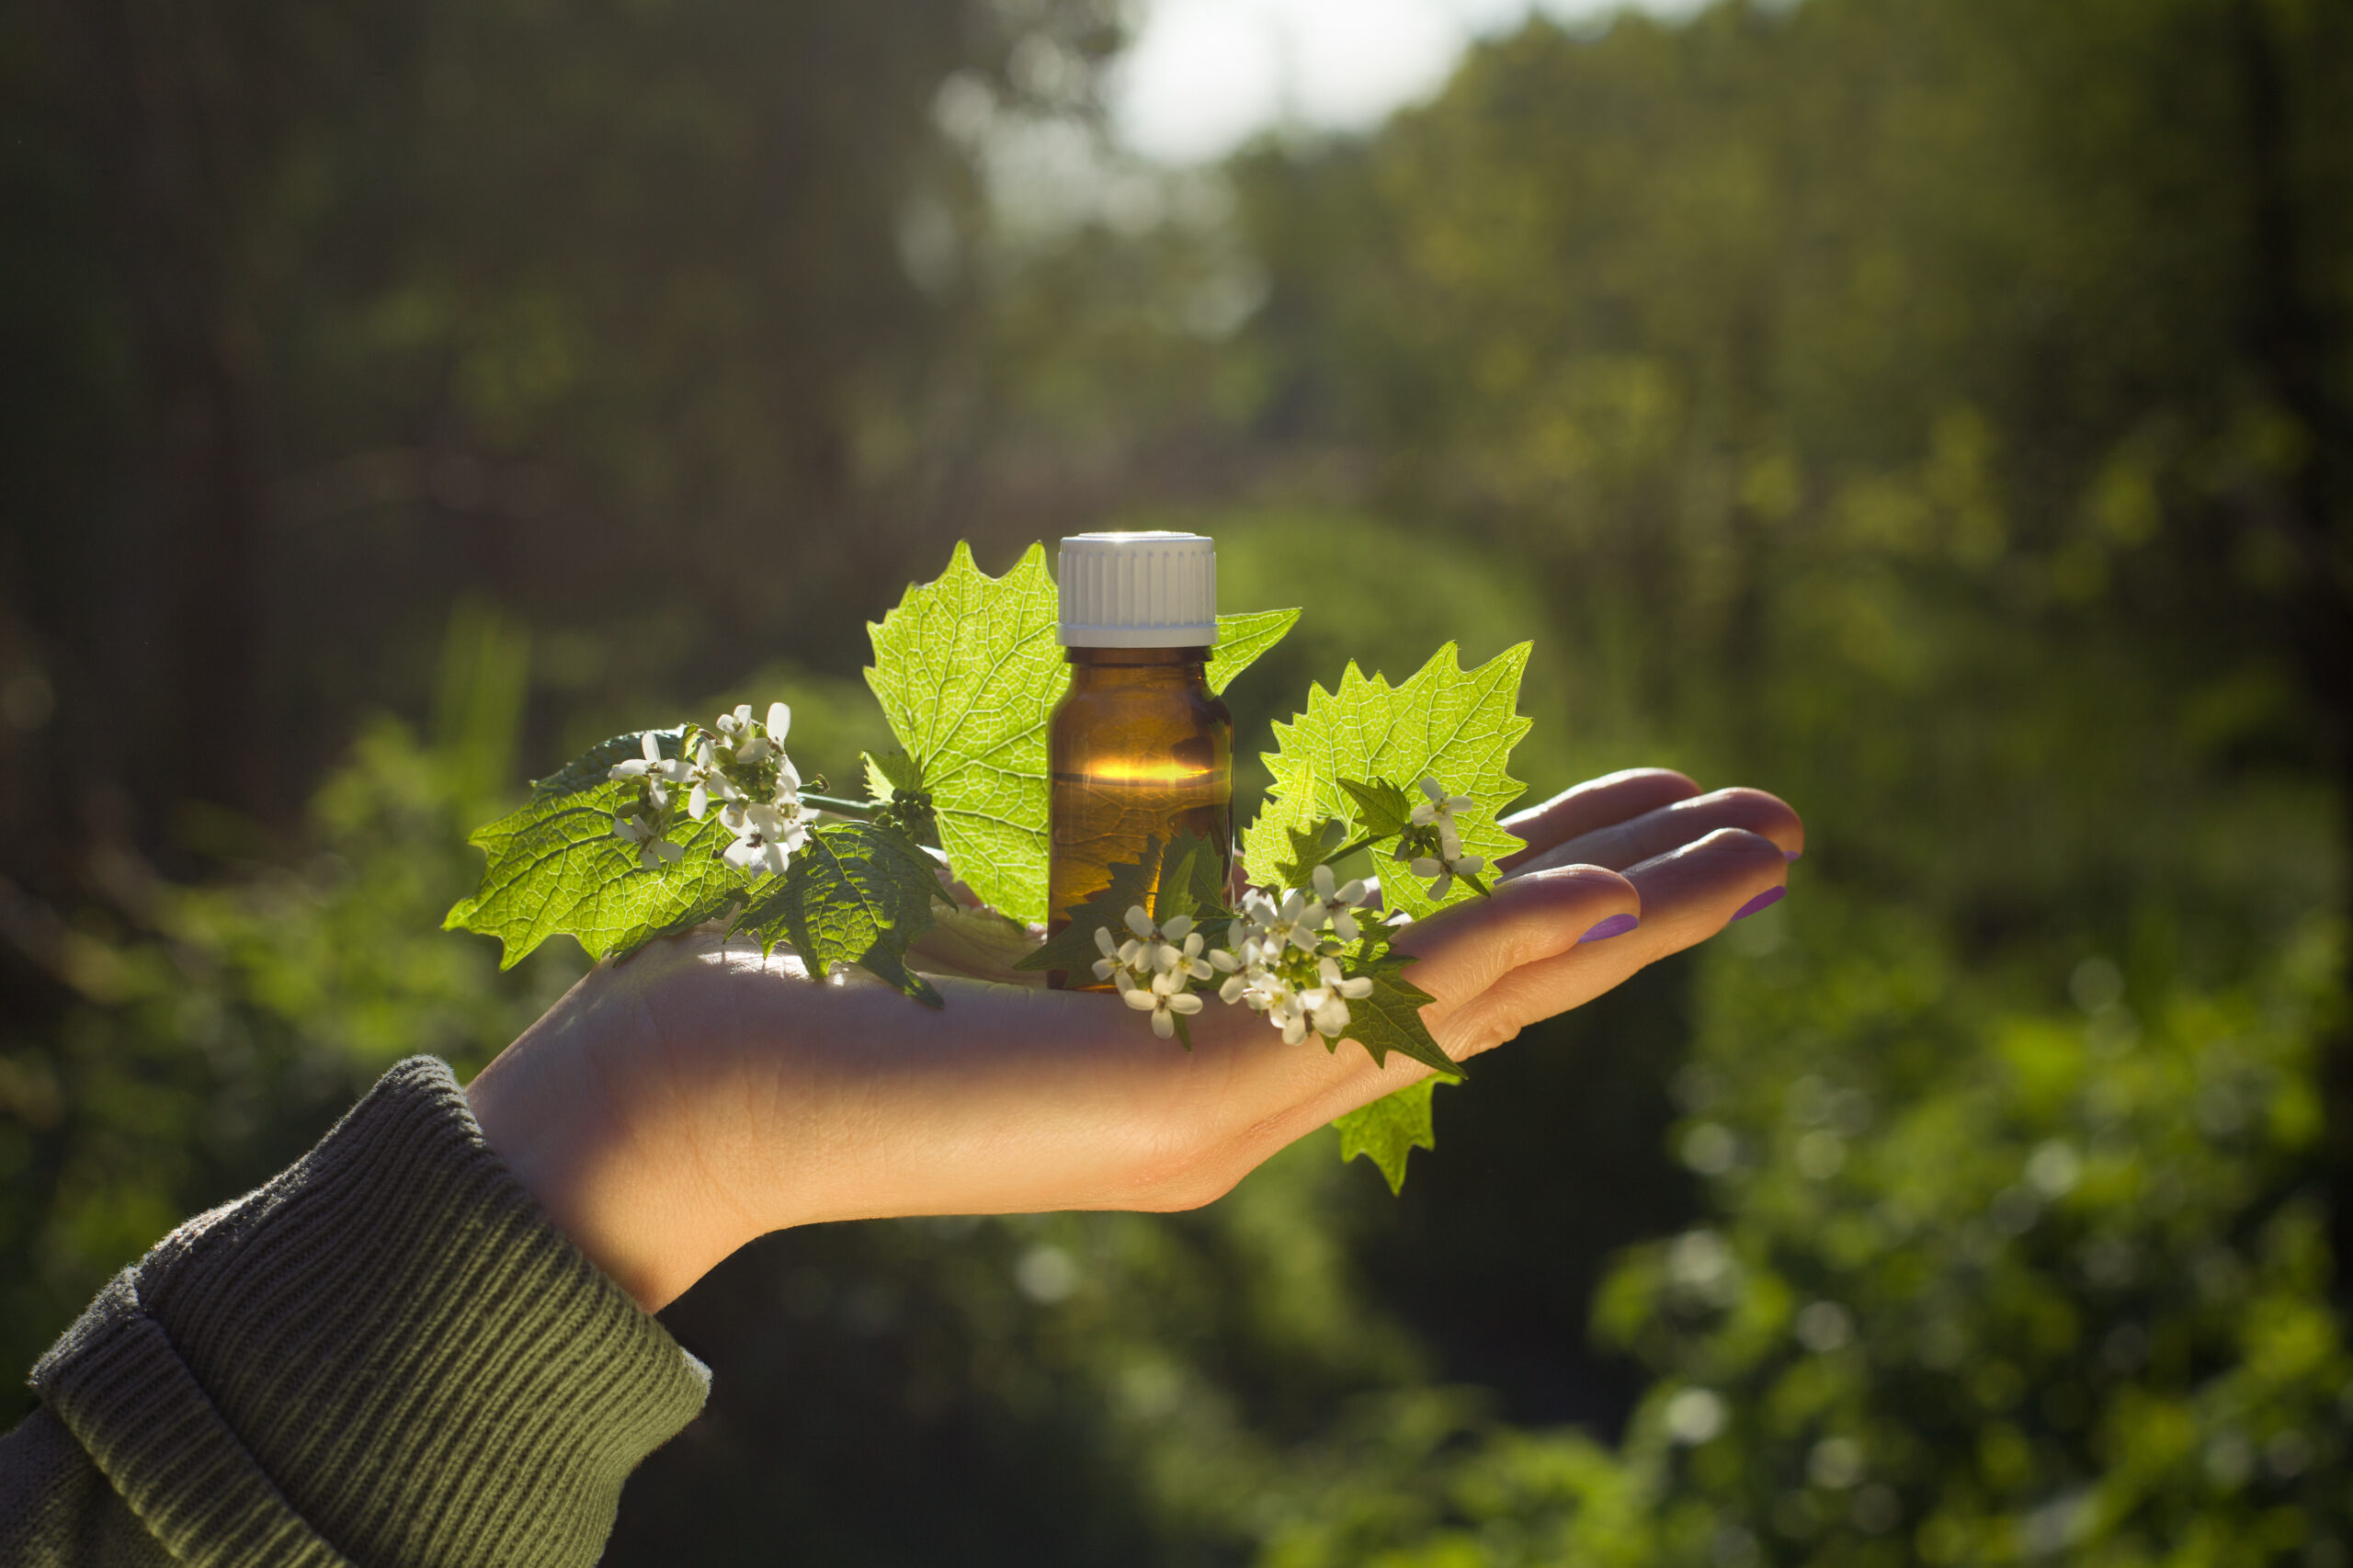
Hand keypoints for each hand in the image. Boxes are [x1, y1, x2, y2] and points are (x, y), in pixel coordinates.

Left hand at [465, 769, 1799, 1309]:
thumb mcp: (1018, 891)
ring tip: (1753, 850)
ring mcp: (1226, 1107)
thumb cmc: (839, 973)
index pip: (1435, 954)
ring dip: (1617, 917)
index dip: (1560, 880)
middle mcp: (1254, 1086)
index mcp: (1229, 1037)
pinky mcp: (1175, 1107)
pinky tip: (1602, 889)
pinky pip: (1368, 1017)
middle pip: (1490, 985)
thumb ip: (1131, 860)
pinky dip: (1495, 943)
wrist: (701, 1078)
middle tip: (1787, 830)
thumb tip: (1190, 771)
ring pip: (1466, 1000)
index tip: (1665, 806)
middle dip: (1643, 902)